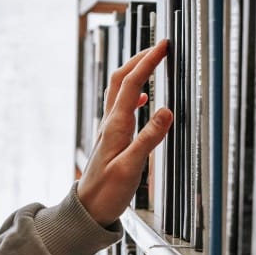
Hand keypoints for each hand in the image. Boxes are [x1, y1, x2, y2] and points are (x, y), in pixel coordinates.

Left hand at [77, 39, 172, 226]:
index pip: (132, 83)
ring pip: (119, 90)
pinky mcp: (112, 136)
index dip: (147, 62)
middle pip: (121, 79)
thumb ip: (149, 138)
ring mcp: (110, 128)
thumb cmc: (107, 192)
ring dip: (134, 72)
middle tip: (159, 47)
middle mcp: (110, 122)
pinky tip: (143, 99)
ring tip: (151, 63)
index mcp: (115, 125)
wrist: (89, 208)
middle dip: (139, 58)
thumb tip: (166, 111)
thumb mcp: (131, 167)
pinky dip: (133, 94)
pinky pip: (121, 106)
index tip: (162, 46)